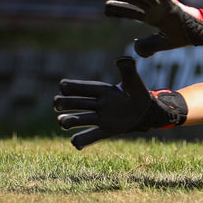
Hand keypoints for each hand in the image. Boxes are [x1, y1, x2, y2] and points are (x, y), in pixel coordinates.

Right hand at [54, 56, 186, 149]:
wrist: (145, 111)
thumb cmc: (137, 93)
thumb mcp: (134, 81)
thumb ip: (128, 70)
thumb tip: (123, 59)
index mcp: (102, 90)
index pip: (84, 87)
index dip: (73, 86)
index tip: (63, 86)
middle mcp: (97, 104)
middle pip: (76, 103)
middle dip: (65, 103)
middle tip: (57, 104)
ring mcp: (100, 118)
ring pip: (80, 119)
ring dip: (69, 121)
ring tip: (62, 122)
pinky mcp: (106, 131)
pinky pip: (91, 136)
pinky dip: (82, 140)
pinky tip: (75, 143)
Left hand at [105, 0, 202, 56]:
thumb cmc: (184, 34)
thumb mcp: (163, 43)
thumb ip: (149, 46)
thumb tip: (135, 48)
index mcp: (152, 17)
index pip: (131, 11)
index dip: (118, 9)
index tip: (106, 8)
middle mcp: (155, 9)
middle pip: (134, 0)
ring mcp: (164, 6)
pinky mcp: (175, 5)